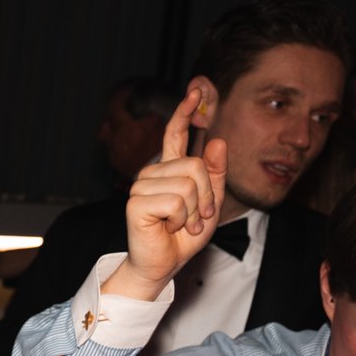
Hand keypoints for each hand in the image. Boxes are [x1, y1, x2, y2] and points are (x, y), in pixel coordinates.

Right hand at [116, 85, 228, 295]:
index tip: (195, 91)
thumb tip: (218, 140)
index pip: (176, 134)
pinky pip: (176, 201)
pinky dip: (180, 219)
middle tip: (195, 219)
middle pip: (195, 165)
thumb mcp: (209, 204)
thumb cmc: (182, 237)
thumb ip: (216, 174)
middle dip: (205, 196)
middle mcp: (152, 173)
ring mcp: (141, 186)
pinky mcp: (136, 202)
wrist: (162, 265)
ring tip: (180, 225)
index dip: (185, 112)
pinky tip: (168, 227)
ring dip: (192, 211)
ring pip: (188, 184)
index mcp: (169, 170)